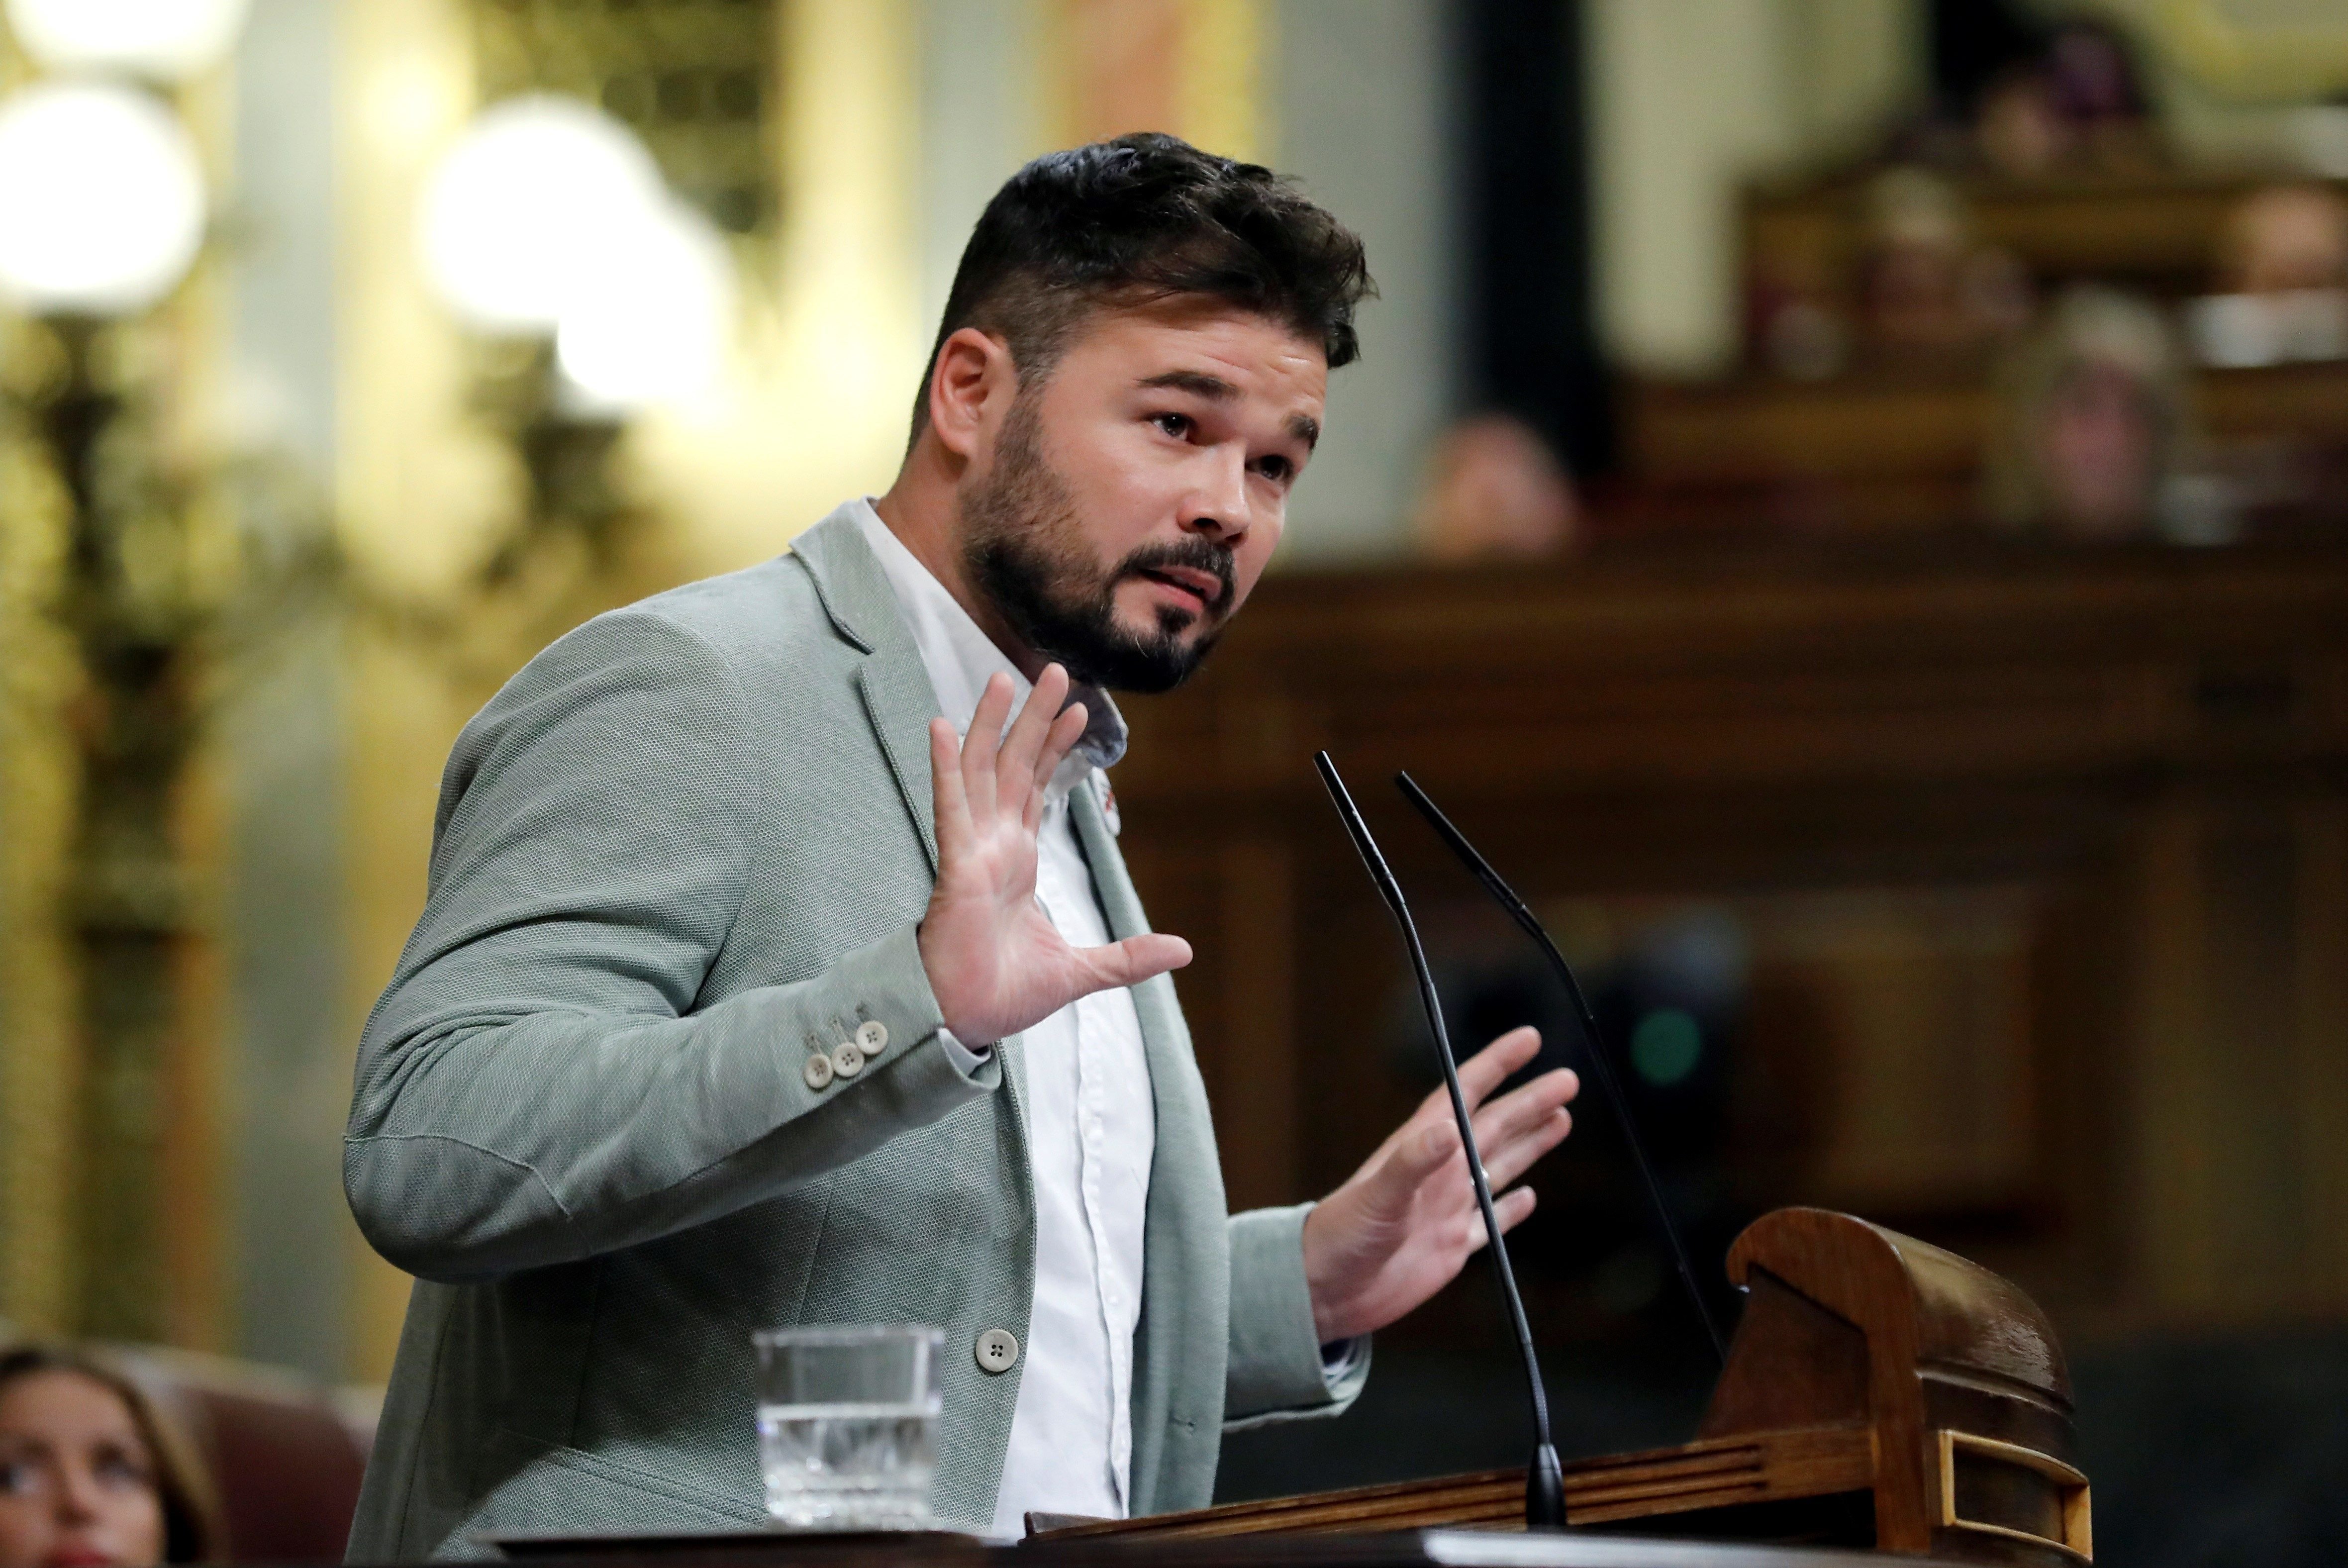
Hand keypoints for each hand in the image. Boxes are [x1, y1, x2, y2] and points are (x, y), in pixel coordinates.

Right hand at [918, 665, 1191, 1044]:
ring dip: (991, 723)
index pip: (1038, 788)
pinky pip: (950, 807)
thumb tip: (1184, 950)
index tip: (1081, 713)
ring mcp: (972, 851)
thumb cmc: (1003, 994)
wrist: (965, 1022)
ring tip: (1003, 677)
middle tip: (1056, 671)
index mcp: (1017, 861)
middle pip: (1015, 765)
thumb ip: (1128, 957)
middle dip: (1035, 718)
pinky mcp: (955, 867)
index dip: (1056, 748)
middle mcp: (994, 846)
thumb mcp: (1082, 972)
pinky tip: (943, 726)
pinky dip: (947, 766)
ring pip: (982, 771)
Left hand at [1300, 1026, 1577, 1342]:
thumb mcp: (1376, 1195)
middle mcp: (1440, 1171)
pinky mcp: (1452, 1246)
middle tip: (1568, 1080)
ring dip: (1530, 1144)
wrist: (1325, 1290)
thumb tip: (1451, 1127)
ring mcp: (1448, 1207)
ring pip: (1500, 1167)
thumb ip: (1412, 1161)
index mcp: (1421, 1146)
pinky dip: (1511, 1210)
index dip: (1497, 1064)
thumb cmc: (1339, 1235)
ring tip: (1562, 1120)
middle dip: (1531, 1103)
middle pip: (1496, 1127)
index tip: (1529, 1039)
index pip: (1465, 1093)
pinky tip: (1529, 1196)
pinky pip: (1491, 1223)